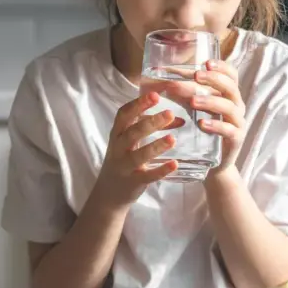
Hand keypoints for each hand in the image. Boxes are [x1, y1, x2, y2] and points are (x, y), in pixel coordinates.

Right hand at [93, 92, 184, 207]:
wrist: (109, 192)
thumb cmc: (123, 159)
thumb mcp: (130, 141)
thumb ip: (149, 127)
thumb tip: (178, 118)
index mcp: (117, 134)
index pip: (124, 115)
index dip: (138, 104)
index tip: (155, 95)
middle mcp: (118, 148)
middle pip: (132, 133)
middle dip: (150, 122)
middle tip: (170, 113)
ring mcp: (125, 166)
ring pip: (138, 155)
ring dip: (156, 146)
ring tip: (172, 139)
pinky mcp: (133, 182)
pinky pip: (148, 176)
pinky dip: (161, 170)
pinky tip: (174, 164)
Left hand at [190, 59, 245, 173]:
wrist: (214, 163)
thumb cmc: (202, 130)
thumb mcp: (195, 107)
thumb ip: (185, 92)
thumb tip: (160, 75)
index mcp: (229, 95)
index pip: (232, 75)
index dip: (221, 66)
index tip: (205, 63)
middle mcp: (237, 106)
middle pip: (231, 87)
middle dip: (214, 79)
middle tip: (196, 76)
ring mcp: (238, 122)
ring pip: (229, 107)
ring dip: (211, 101)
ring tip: (193, 101)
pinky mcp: (236, 139)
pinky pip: (229, 130)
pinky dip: (216, 125)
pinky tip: (202, 123)